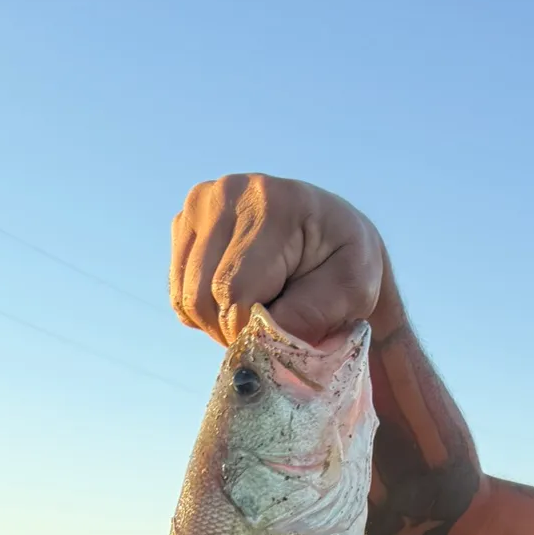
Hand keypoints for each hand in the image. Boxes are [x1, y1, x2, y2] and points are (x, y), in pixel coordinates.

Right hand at [170, 174, 385, 345]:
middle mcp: (226, 194)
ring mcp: (200, 205)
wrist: (333, 233)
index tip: (281, 340)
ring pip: (185, 297)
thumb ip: (314, 313)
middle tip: (269, 336)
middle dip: (234, 331)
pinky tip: (239, 301)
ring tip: (258, 317)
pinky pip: (179, 291)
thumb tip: (262, 336)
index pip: (235, 290)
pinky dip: (206, 312)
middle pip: (202, 296)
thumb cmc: (347, 264)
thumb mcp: (354, 290)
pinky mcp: (186, 222)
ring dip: (218, 325)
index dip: (252, 331)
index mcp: (272, 205)